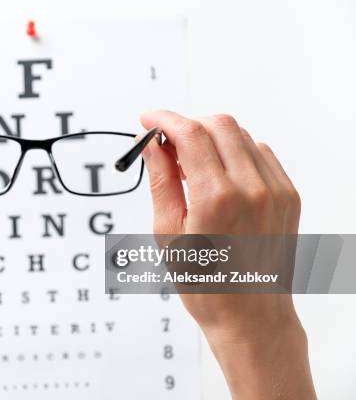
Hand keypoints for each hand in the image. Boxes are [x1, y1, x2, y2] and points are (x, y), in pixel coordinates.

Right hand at [140, 110, 314, 398]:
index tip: (147, 119)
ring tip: (190, 166)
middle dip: (187, 124)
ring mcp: (276, 190)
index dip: (164, 119)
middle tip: (165, 144)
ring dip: (210, 138)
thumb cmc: (205, 283)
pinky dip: (234, 152)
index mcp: (217, 198)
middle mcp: (253, 188)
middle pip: (219, 124)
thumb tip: (149, 144)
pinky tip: (217, 175)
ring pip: (241, 135)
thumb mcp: (168, 234)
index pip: (190, 133)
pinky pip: (260, 153)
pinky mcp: (289, 195)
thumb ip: (161, 180)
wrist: (251, 316)